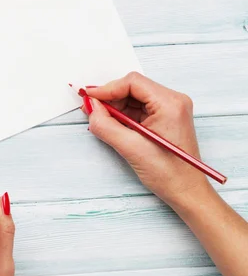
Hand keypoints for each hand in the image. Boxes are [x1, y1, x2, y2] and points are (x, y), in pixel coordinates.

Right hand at [81, 72, 210, 208]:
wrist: (187, 192)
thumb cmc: (169, 174)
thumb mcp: (131, 148)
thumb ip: (106, 125)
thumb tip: (90, 108)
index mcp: (170, 104)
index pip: (132, 82)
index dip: (107, 88)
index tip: (89, 97)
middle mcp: (173, 101)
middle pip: (132, 88)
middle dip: (110, 98)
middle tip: (91, 110)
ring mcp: (170, 109)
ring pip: (133, 97)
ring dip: (115, 107)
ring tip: (102, 121)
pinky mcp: (165, 118)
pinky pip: (138, 108)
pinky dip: (123, 115)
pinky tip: (114, 126)